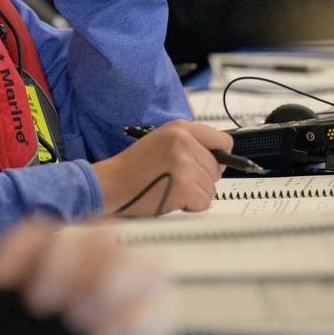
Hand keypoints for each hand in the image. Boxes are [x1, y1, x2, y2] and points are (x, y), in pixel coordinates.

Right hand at [94, 120, 229, 215]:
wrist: (111, 184)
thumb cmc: (132, 168)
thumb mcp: (161, 142)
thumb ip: (189, 145)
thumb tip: (219, 161)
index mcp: (179, 128)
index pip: (223, 141)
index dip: (218, 158)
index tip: (209, 166)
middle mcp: (184, 142)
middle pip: (218, 169)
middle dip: (202, 180)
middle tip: (176, 180)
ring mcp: (184, 163)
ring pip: (212, 188)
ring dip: (194, 195)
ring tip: (170, 188)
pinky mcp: (184, 185)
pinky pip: (204, 202)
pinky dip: (190, 206)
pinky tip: (171, 198)